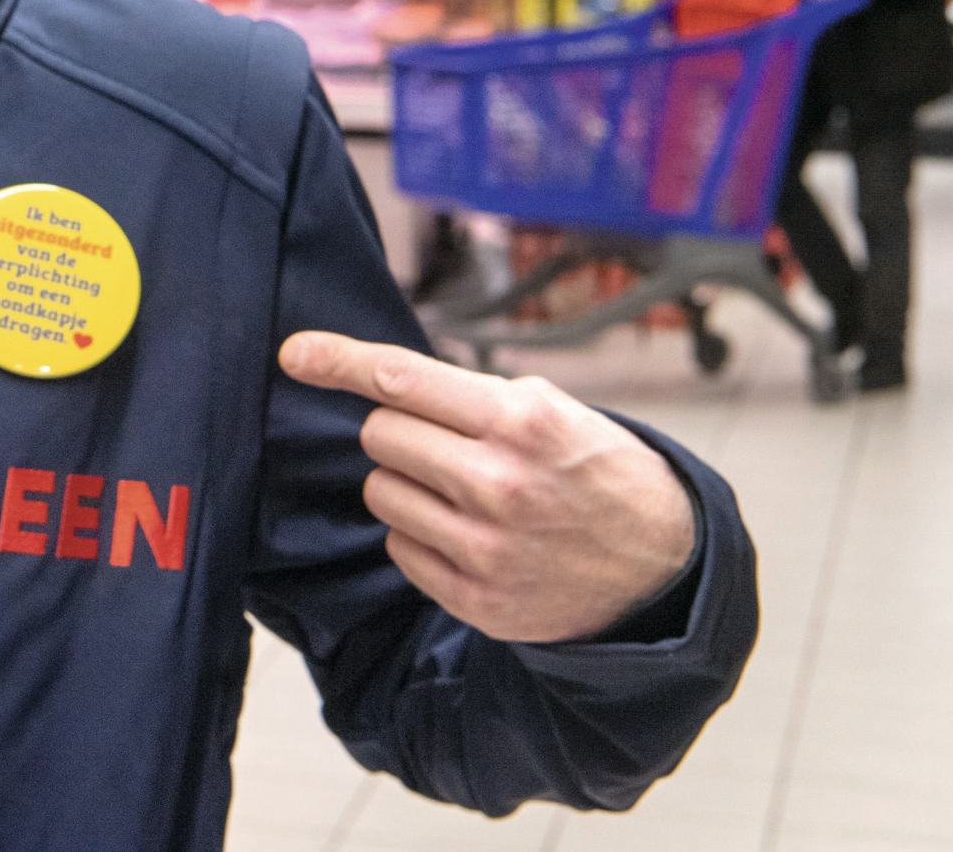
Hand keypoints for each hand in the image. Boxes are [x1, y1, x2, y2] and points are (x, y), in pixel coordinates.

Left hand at [279, 332, 697, 644]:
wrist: (660, 567)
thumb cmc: (593, 471)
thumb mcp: (550, 410)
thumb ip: (468, 396)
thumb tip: (374, 380)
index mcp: (520, 421)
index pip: (401, 379)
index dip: (338, 361)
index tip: (292, 353)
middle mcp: (499, 483)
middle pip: (380, 435)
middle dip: (401, 432)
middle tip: (446, 445)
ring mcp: (485, 547)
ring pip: (381, 492)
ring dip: (407, 485)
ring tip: (463, 493)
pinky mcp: (476, 599)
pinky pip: (399, 547)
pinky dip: (420, 535)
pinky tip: (469, 535)